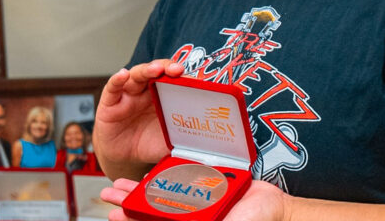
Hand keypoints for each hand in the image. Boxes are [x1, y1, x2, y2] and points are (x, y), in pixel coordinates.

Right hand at [93, 60, 184, 167]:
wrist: (123, 157)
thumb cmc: (147, 143)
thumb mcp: (168, 140)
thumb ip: (184, 137)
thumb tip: (208, 142)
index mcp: (162, 97)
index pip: (172, 79)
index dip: (181, 77)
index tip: (191, 77)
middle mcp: (145, 91)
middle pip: (156, 72)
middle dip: (166, 67)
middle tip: (176, 69)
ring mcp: (128, 95)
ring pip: (136, 75)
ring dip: (146, 70)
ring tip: (155, 69)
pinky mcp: (109, 103)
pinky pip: (113, 88)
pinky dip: (117, 79)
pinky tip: (123, 74)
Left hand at [101, 179, 289, 220]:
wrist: (277, 209)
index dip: (132, 218)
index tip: (112, 214)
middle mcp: (192, 214)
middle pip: (153, 208)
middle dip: (130, 201)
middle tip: (108, 193)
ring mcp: (201, 199)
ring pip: (165, 192)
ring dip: (143, 187)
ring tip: (122, 183)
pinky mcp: (212, 184)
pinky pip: (187, 179)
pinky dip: (171, 175)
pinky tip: (157, 169)